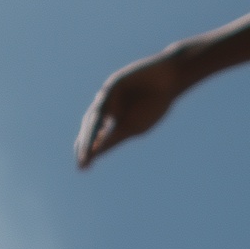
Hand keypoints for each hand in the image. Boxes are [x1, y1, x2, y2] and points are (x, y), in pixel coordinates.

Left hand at [74, 51, 185, 167]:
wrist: (167, 80)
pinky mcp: (113, 85)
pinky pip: (105, 104)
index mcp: (111, 120)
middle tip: (82, 163)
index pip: (95, 137)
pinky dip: (101, 118)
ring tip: (86, 152)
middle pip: (90, 128)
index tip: (83, 168)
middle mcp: (105, 108)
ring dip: (89, 136)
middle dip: (85, 146)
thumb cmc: (153, 103)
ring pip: (94, 117)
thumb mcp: (133, 127)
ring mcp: (108, 96)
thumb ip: (114, 138)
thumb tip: (94, 152)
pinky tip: (96, 129)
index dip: (88, 151)